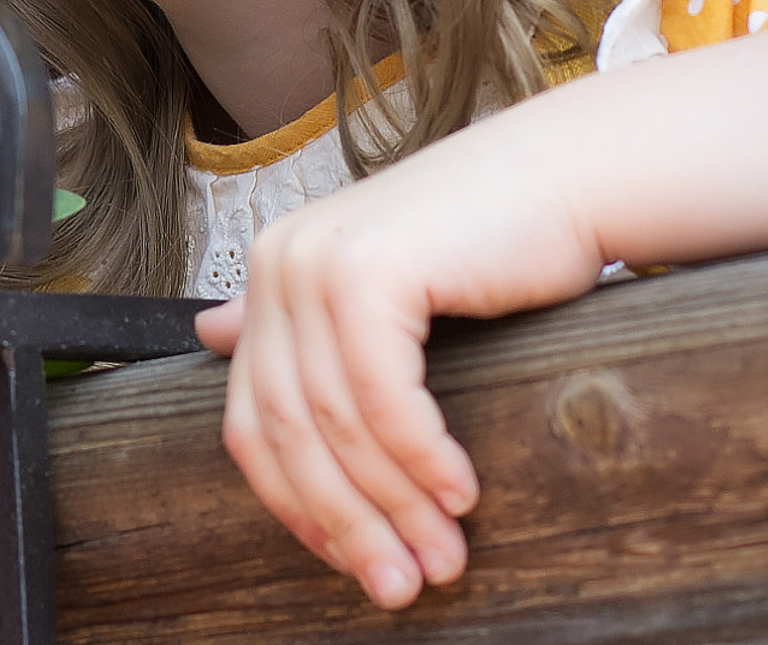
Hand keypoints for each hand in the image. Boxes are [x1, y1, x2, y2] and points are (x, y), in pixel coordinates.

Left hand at [193, 112, 603, 607]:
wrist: (558, 181)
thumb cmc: (480, 246)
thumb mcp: (377, 290)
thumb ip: (298, 321)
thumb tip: (209, 335)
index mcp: (269, 278)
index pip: (251, 420)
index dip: (295, 505)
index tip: (348, 563)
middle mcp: (277, 266)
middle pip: (288, 432)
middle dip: (346, 523)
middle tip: (400, 585)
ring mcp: (316, 264)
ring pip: (337, 425)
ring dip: (395, 506)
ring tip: (442, 557)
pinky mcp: (369, 271)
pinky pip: (383, 398)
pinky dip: (421, 459)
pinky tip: (460, 495)